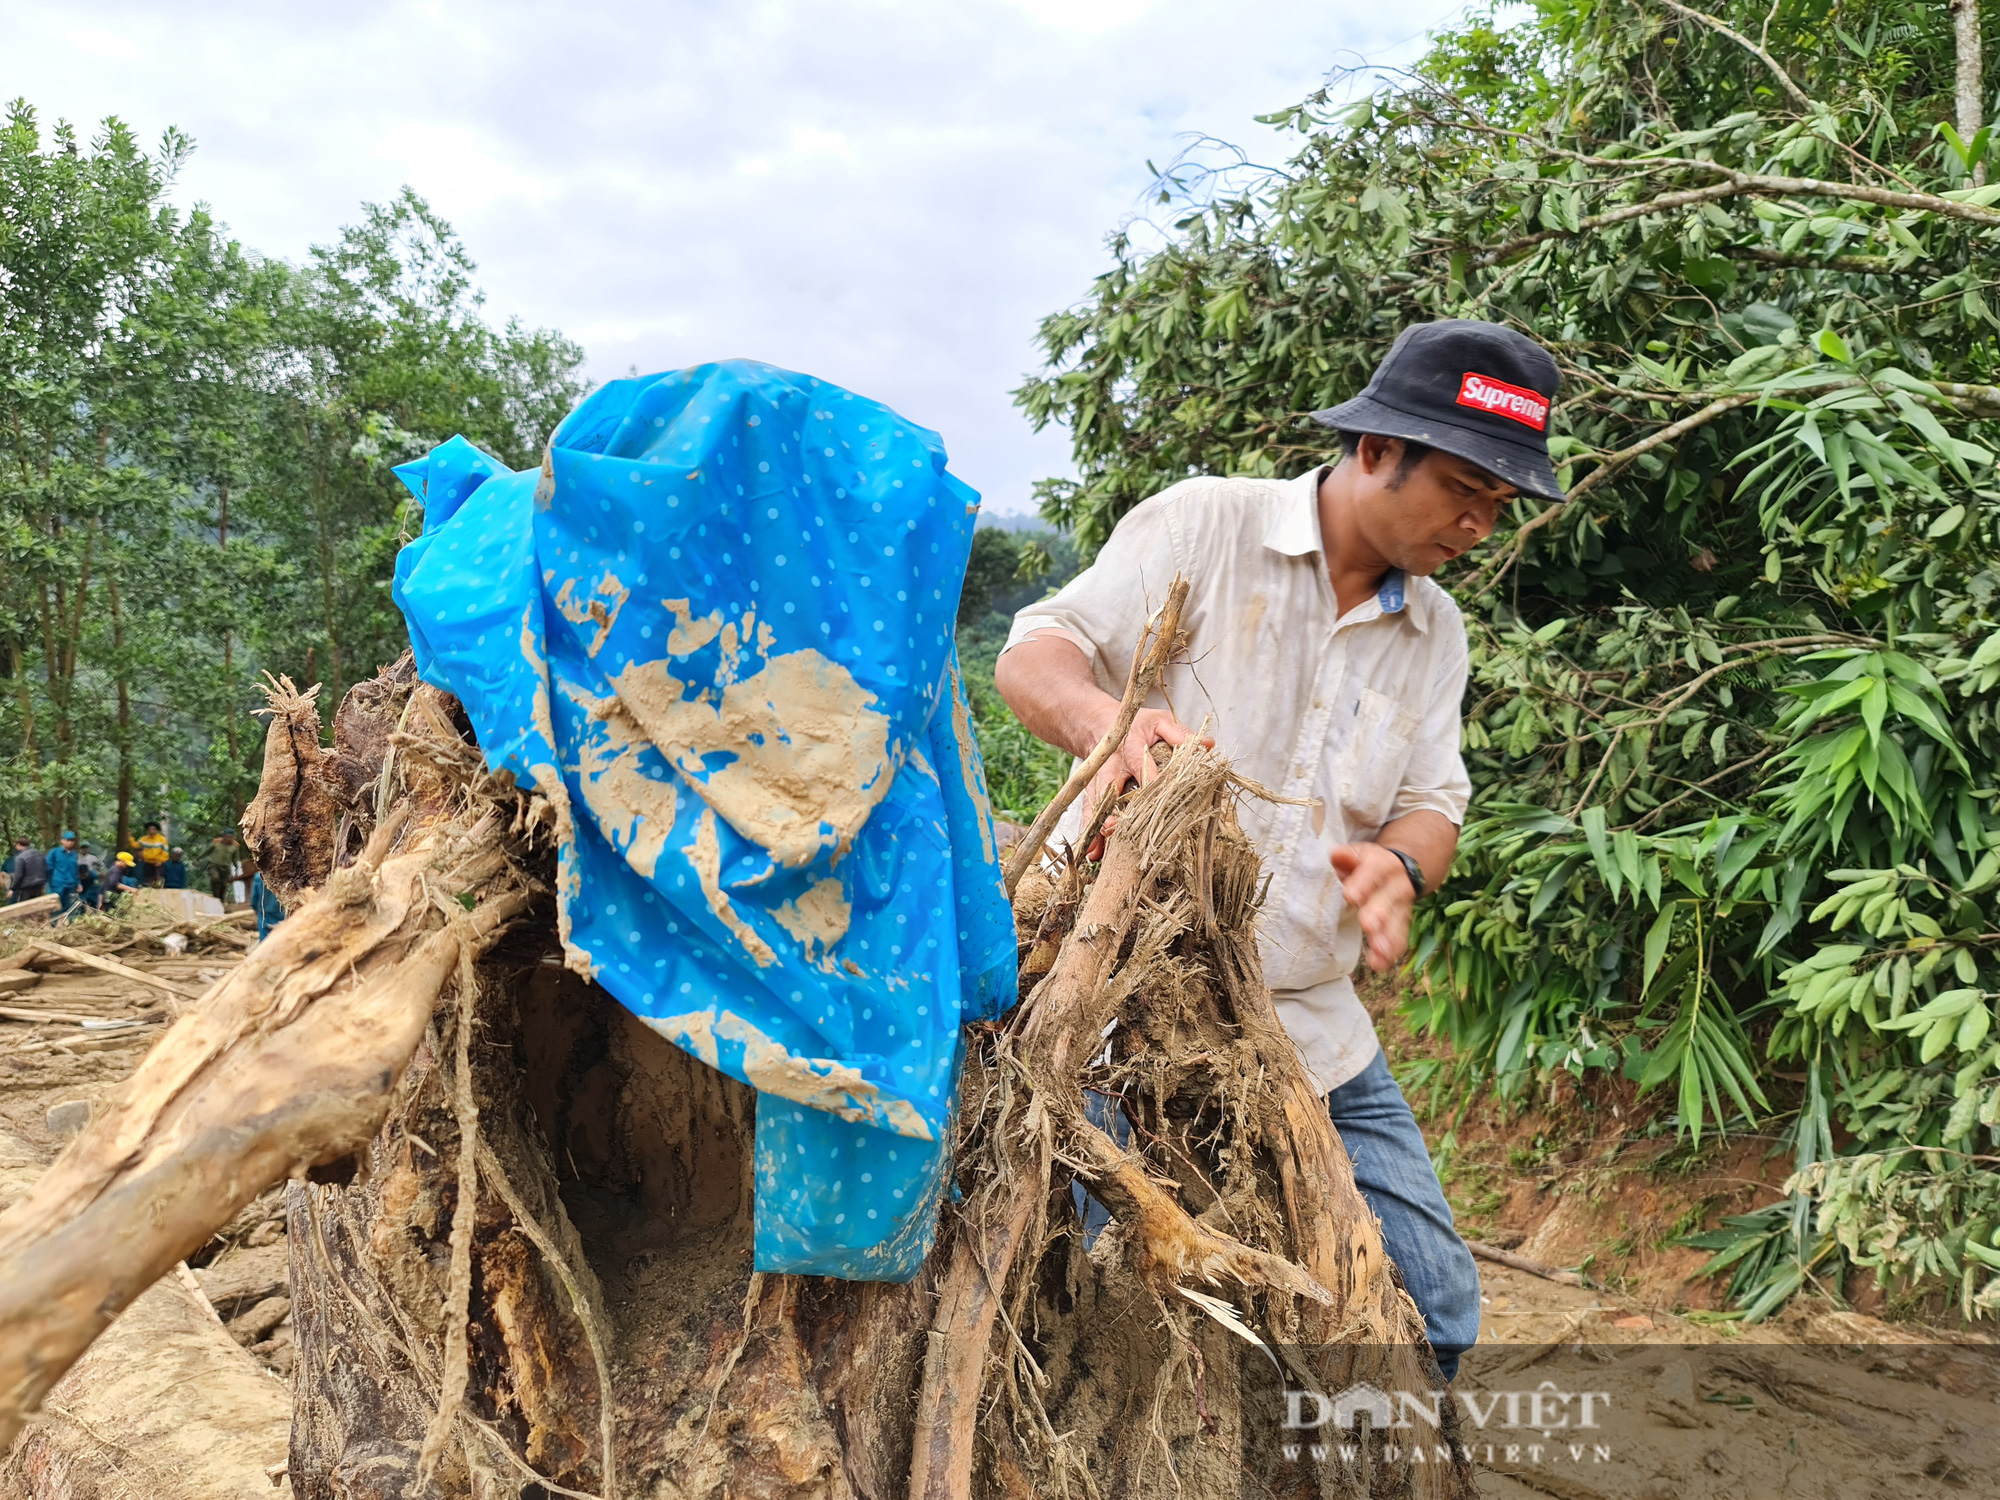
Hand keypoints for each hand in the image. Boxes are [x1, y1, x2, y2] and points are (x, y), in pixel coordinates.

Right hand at [1079, 707, 1205, 857]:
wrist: (1101, 725)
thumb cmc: (1138, 726)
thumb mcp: (1160, 722)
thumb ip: (1181, 734)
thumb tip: (1208, 746)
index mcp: (1131, 747)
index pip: (1141, 764)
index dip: (1149, 779)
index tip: (1155, 793)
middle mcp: (1112, 766)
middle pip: (1110, 788)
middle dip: (1112, 808)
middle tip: (1112, 827)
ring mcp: (1100, 780)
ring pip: (1097, 805)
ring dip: (1097, 827)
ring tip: (1100, 851)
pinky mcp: (1094, 792)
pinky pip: (1091, 813)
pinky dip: (1091, 833)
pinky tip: (1094, 853)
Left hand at [1329, 843, 1417, 971]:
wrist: (1400, 870)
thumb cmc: (1367, 864)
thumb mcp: (1358, 855)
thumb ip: (1347, 856)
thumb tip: (1336, 854)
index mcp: (1382, 865)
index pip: (1373, 872)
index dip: (1363, 883)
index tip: (1350, 896)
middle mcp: (1396, 886)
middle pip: (1388, 900)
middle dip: (1378, 913)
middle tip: (1368, 925)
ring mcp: (1401, 906)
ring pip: (1396, 923)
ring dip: (1388, 938)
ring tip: (1379, 953)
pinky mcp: (1401, 924)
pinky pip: (1398, 939)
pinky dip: (1390, 953)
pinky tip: (1380, 965)